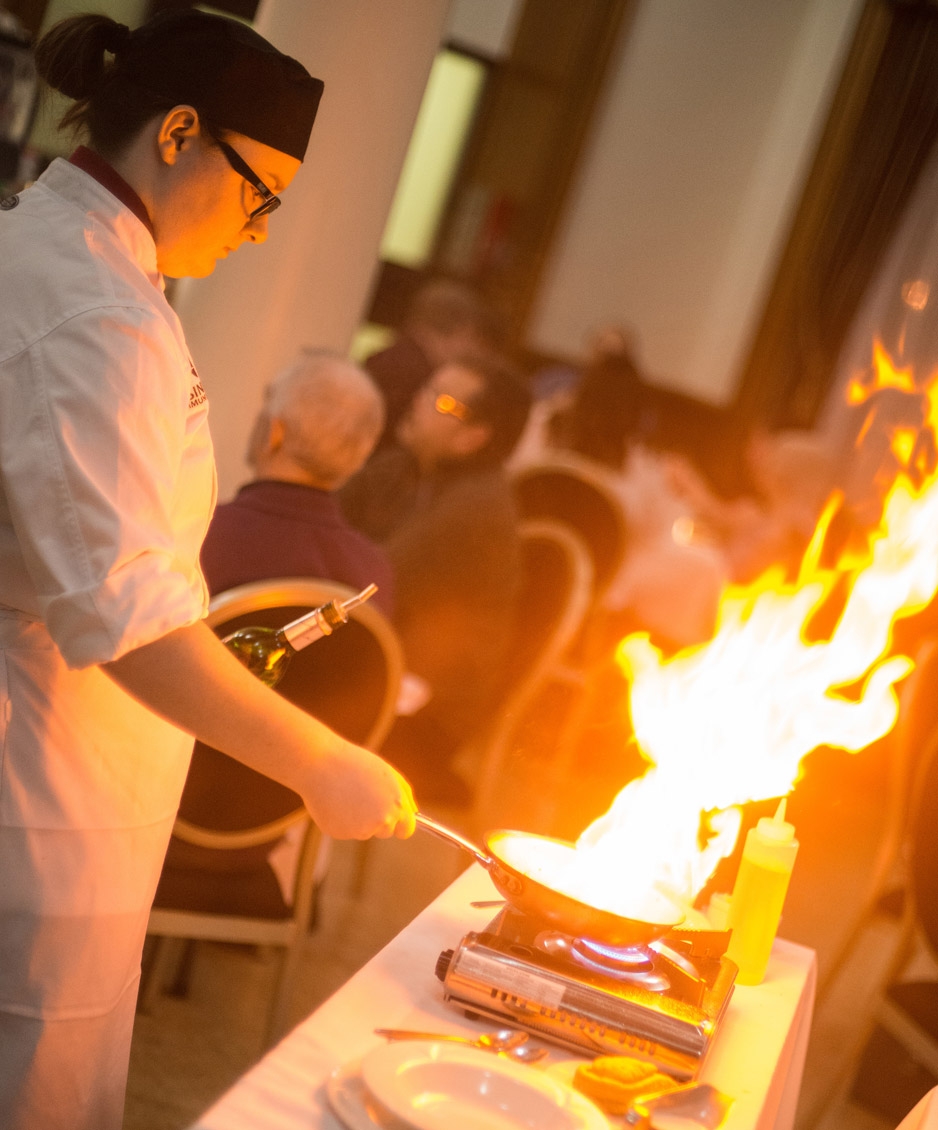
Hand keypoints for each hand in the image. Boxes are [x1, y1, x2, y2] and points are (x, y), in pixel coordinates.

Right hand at [302, 737, 416, 840]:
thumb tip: (413, 815)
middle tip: (363, 795)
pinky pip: (345, 830)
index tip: (393, 818)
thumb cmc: (355, 763)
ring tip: (347, 794)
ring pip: (364, 831)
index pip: (406, 830)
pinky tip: (334, 801)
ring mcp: (359, 830)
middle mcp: (381, 821)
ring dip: (358, 819)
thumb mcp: (388, 773)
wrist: (320, 764)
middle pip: (385, 832)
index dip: (401, 825)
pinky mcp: (339, 833)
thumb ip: (404, 795)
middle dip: (378, 819)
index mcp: (396, 806)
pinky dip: (341, 820)